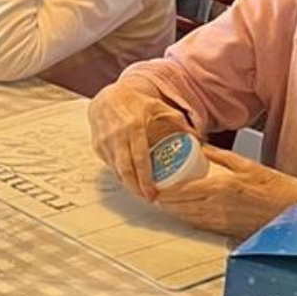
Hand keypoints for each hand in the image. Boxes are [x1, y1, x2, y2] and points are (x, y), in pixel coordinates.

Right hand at [88, 84, 194, 201]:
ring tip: (141, 191)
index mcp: (134, 127)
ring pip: (116, 170)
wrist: (107, 97)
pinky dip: (120, 174)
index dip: (146, 179)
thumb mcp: (157, 107)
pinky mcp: (97, 146)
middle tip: (148, 198)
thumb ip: (177, 120)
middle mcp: (117, 136)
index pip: (140, 159)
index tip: (153, 193)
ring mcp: (105, 142)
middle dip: (136, 188)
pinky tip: (130, 179)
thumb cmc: (134, 103)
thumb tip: (199, 136)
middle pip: (126, 170)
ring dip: (128, 183)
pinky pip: (110, 165)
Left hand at [156, 147, 296, 237]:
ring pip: (187, 218)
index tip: (152, 185)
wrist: (296, 213)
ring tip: (164, 202)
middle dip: (164, 201)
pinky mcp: (227, 233)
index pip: (181, 191)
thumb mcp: (247, 164)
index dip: (163, 190)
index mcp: (220, 187)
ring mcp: (221, 223)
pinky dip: (188, 219)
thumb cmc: (276, 187)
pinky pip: (200, 226)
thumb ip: (220, 156)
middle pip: (179, 207)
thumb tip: (199, 147)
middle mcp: (217, 208)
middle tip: (152, 192)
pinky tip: (184, 213)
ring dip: (174, 212)